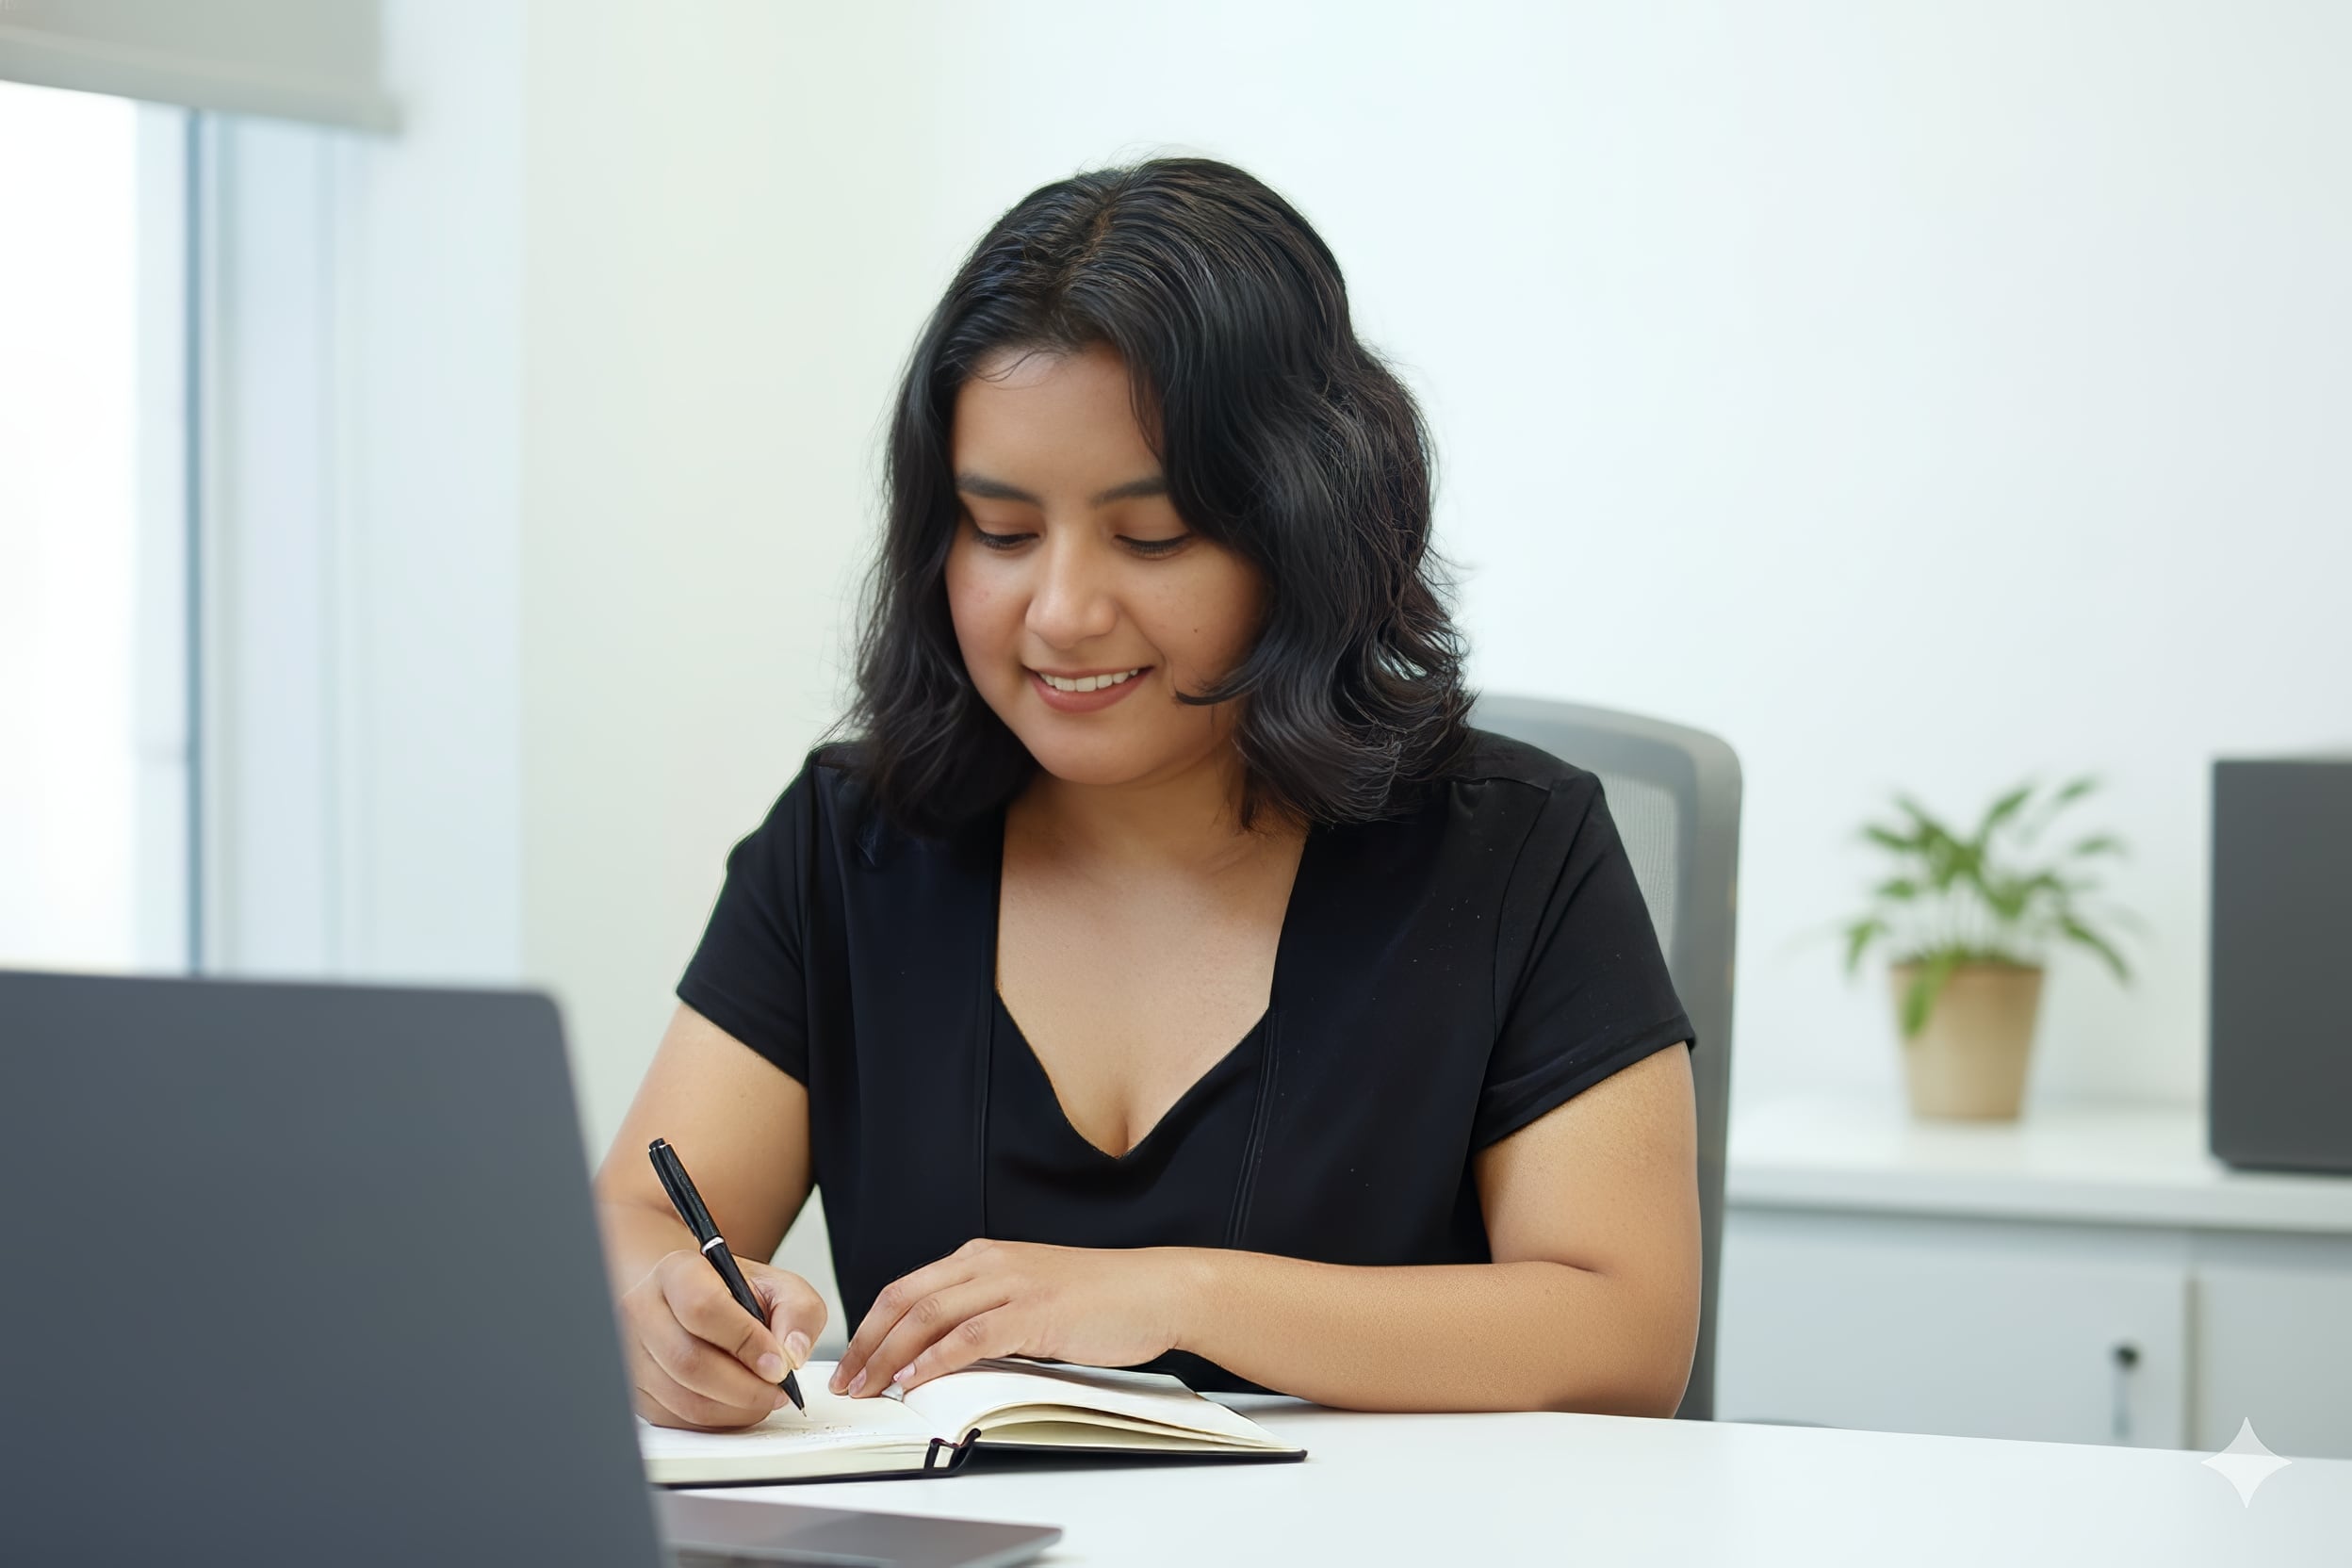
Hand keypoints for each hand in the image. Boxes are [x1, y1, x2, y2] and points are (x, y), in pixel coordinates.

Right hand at [621, 1251, 828, 1429]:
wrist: (693, 1304)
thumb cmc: (733, 1294)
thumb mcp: (778, 1286)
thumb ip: (799, 1311)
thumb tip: (793, 1353)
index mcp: (677, 1272)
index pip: (703, 1308)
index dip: (746, 1342)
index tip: (779, 1364)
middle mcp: (644, 1310)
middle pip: (690, 1362)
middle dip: (746, 1386)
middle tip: (778, 1389)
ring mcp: (633, 1354)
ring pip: (686, 1399)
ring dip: (737, 1407)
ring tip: (764, 1395)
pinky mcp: (638, 1391)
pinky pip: (681, 1420)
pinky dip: (720, 1420)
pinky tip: (739, 1402)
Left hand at [831, 1239, 1191, 1397]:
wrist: (1155, 1290)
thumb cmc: (1100, 1300)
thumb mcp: (1029, 1298)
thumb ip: (986, 1316)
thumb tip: (939, 1356)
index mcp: (984, 1257)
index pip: (907, 1288)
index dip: (871, 1326)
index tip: (853, 1361)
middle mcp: (990, 1262)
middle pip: (905, 1298)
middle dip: (867, 1343)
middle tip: (846, 1380)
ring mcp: (1012, 1284)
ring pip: (929, 1315)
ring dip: (889, 1355)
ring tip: (870, 1387)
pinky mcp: (1034, 1312)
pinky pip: (970, 1336)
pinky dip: (934, 1360)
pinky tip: (915, 1381)